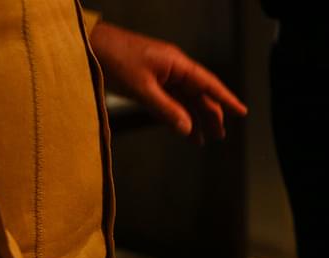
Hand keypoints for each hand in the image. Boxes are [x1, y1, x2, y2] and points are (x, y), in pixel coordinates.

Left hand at [89, 21, 246, 141]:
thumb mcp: (142, 87)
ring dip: (195, 119)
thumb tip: (188, 129)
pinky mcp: (149, 83)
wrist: (87, 47)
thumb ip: (167, 110)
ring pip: (186, 100)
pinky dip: (178, 117)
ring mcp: (161, 76)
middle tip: (220, 136)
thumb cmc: (113, 57)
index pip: (208, 84)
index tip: (242, 112)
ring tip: (204, 140)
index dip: (226, 99)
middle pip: (199, 95)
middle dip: (211, 115)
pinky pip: (170, 102)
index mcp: (176, 64)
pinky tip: (183, 131)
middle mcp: (173, 69)